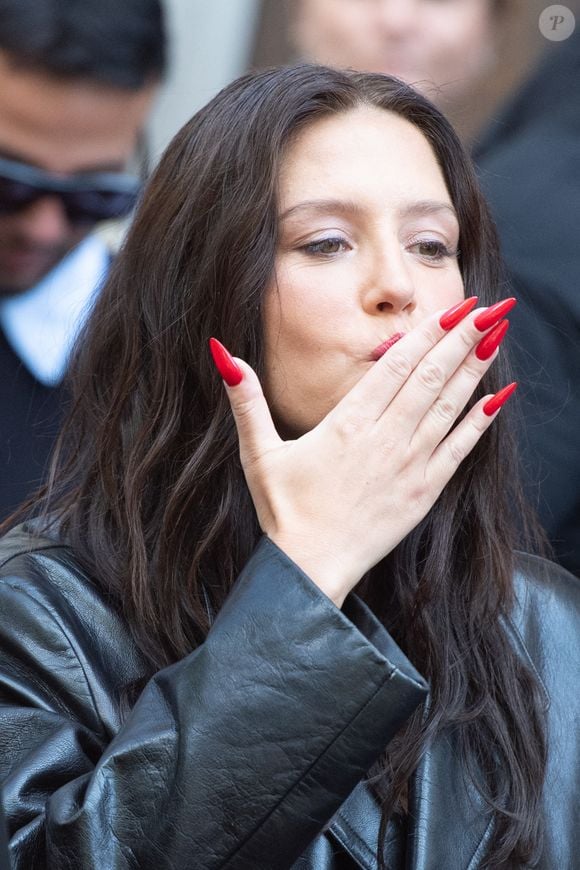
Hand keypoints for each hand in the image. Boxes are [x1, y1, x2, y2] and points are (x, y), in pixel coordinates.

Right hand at [210, 304, 514, 607]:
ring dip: (475, 368)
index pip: (396, 365)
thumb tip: (223, 355)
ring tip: (498, 335)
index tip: (453, 307)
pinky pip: (458, 450)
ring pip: (449, 406)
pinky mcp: (423, 492)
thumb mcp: (258, 453)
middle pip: (430, 376)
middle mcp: (384, 438)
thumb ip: (246, 402)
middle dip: (462, 338)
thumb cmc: (284, 511)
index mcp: (348, 423)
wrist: (310, 568)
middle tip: (490, 307)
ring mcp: (408, 465)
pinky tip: (498, 398)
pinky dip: (479, 422)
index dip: (428, 332)